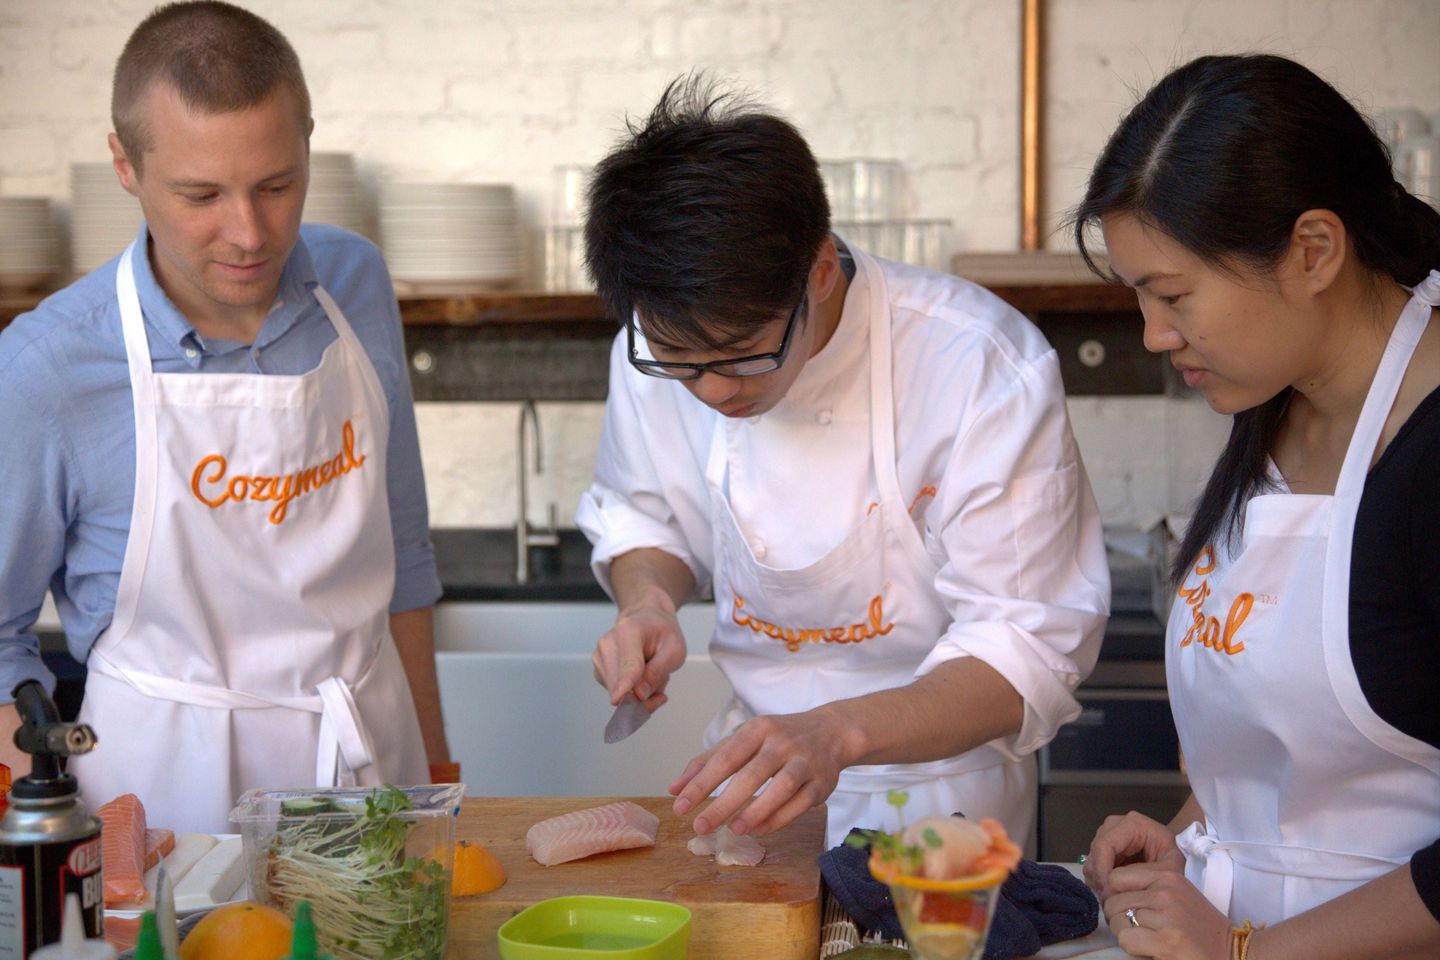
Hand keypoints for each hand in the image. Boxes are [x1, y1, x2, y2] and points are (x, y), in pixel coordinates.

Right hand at [592, 600, 686, 711]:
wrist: (646, 619)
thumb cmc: (661, 632)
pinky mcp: (598, 669)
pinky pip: (615, 692)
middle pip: (619, 684)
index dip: (625, 685)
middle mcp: (608, 643)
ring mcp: (599, 656)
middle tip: (661, 692)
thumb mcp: (674, 649)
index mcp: (629, 631)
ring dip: (638, 693)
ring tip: (652, 674)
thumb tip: (640, 694)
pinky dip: (630, 691)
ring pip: (617, 692)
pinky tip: (641, 677)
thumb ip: (658, 672)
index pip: (628, 664)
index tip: (618, 700)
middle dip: (642, 696)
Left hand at [668, 707, 850, 836]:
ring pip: (780, 789)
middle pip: (751, 775)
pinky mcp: (823, 783)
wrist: (831, 732)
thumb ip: (707, 761)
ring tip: (733, 830)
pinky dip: (779, 818)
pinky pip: (800, 804)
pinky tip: (759, 829)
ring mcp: (805, 762)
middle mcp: (782, 742)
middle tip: (700, 826)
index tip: (680, 805)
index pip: (725, 757)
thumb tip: (674, 789)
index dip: (701, 783)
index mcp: (758, 729)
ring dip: (755, 811)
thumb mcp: (743, 739)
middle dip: (723, 803)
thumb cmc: (777, 738)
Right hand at [1084, 811, 1186, 899]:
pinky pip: (1093, 864)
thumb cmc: (1174, 860)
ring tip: (1116, 895)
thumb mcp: (1168, 869)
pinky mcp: (1104, 846)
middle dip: (1100, 876)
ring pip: (1091, 859)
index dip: (1102, 869)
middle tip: (1112, 898)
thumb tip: (1113, 882)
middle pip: (1095, 851)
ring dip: (1099, 879)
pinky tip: (1115, 888)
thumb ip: (1143, 875)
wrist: (1174, 855)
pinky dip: (1100, 878)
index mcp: (1132, 824)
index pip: (1104, 845)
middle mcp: (1115, 824)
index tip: (1107, 893)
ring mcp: (1107, 833)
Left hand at [1103, 862, 1229, 958]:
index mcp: (1167, 875)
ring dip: (1124, 934)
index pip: (1116, 877)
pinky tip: (1149, 949)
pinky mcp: (1166, 940)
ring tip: (1144, 939)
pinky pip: (1126, 940)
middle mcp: (1165, 891)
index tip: (1122, 907)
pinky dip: (1132, 948)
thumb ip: (1145, 888)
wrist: (1231, 950)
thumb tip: (1106, 893)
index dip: (1113, 894)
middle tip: (1133, 929)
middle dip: (1116, 917)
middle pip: (1113, 901)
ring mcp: (1166, 915)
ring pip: (1117, 920)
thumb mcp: (1176, 894)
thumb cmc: (1199, 925)